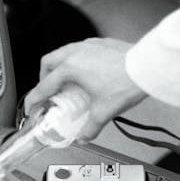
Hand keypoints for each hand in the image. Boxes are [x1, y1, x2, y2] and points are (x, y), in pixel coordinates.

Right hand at [24, 38, 146, 140]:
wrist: (148, 67)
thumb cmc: (126, 82)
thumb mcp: (103, 112)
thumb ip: (90, 128)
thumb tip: (83, 137)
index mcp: (71, 68)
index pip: (44, 86)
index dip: (34, 100)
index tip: (31, 108)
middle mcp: (76, 53)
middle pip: (48, 63)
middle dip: (44, 79)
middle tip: (48, 94)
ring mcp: (89, 45)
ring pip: (64, 53)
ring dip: (59, 68)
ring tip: (66, 84)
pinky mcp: (102, 43)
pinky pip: (81, 50)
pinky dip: (76, 61)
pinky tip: (86, 74)